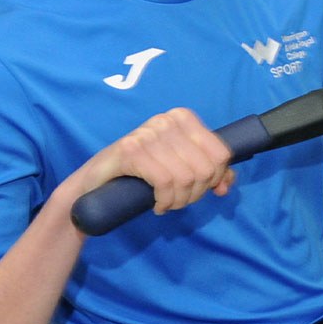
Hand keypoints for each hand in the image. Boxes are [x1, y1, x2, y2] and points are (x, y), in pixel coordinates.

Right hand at [75, 107, 234, 216]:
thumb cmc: (141, 172)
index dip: (216, 178)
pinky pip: (165, 181)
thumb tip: (227, 184)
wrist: (95, 181)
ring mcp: (147, 133)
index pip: (221, 153)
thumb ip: (208, 171)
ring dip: (179, 200)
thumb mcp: (179, 166)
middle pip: (205, 168)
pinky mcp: (130, 150)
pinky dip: (165, 200)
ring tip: (168, 204)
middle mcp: (167, 120)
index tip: (201, 190)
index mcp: (184, 118)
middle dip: (196, 193)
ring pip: (186, 177)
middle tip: (179, 201)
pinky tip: (158, 205)